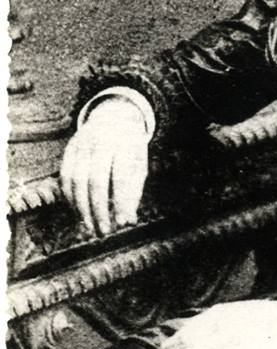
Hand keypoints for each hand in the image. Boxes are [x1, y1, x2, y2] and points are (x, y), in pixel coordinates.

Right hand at [60, 98, 148, 235]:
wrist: (114, 116)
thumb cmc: (130, 149)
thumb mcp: (140, 164)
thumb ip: (133, 191)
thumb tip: (127, 221)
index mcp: (125, 145)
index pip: (122, 177)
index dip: (121, 202)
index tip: (122, 224)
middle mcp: (102, 142)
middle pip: (96, 180)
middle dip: (98, 210)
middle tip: (104, 232)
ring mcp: (83, 144)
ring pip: (76, 181)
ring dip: (82, 209)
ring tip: (91, 228)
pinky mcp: (70, 148)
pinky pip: (65, 177)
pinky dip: (70, 199)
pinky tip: (79, 213)